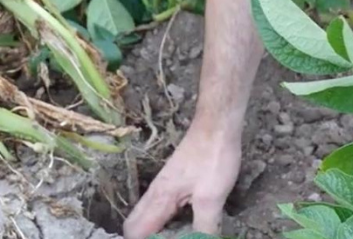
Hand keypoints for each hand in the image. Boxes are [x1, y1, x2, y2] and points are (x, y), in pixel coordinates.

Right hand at [123, 124, 240, 237]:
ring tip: (174, 236)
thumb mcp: (211, 198)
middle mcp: (155, 194)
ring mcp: (164, 186)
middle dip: (145, 238)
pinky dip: (167, 221)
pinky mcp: (176, 181)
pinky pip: (162, 208)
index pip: (134, 232)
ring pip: (149, 216)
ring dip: (155, 231)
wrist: (217, 125)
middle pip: (136, 224)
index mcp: (159, 199)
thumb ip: (203, 227)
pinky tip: (184, 224)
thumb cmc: (213, 158)